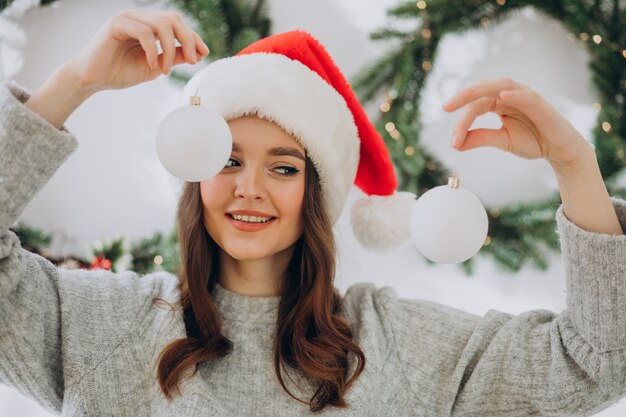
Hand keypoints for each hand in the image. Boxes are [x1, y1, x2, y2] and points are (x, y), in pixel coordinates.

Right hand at [67, 10, 209, 93]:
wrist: (92, 80)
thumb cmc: (119, 72)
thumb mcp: (155, 66)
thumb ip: (174, 57)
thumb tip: (196, 53)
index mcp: (149, 25)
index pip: (177, 24)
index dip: (193, 37)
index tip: (204, 54)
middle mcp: (139, 18)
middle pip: (174, 19)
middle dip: (188, 40)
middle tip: (192, 61)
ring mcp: (127, 18)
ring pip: (162, 24)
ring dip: (170, 50)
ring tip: (165, 70)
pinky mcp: (116, 24)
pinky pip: (144, 31)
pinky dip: (153, 50)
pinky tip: (152, 65)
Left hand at [442, 78, 595, 170]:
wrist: (559, 150)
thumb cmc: (532, 140)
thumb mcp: (501, 140)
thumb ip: (480, 138)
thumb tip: (455, 144)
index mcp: (498, 102)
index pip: (475, 107)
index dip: (461, 122)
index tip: (452, 142)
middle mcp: (509, 94)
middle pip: (482, 92)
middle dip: (463, 97)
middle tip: (446, 107)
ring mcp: (524, 96)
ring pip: (500, 86)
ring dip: (481, 89)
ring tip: (465, 96)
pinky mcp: (540, 103)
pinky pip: (527, 95)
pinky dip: (515, 94)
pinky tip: (503, 96)